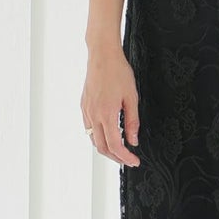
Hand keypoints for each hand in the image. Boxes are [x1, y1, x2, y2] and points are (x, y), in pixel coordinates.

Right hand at [82, 44, 141, 166]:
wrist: (102, 56)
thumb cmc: (118, 73)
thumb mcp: (132, 98)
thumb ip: (132, 122)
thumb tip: (133, 140)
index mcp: (107, 114)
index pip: (115, 145)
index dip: (125, 157)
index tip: (134, 161)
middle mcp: (93, 116)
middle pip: (102, 147)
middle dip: (116, 157)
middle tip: (128, 159)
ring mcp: (86, 111)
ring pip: (93, 140)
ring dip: (106, 148)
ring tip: (120, 150)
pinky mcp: (84, 107)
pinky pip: (89, 129)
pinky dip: (98, 137)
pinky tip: (108, 134)